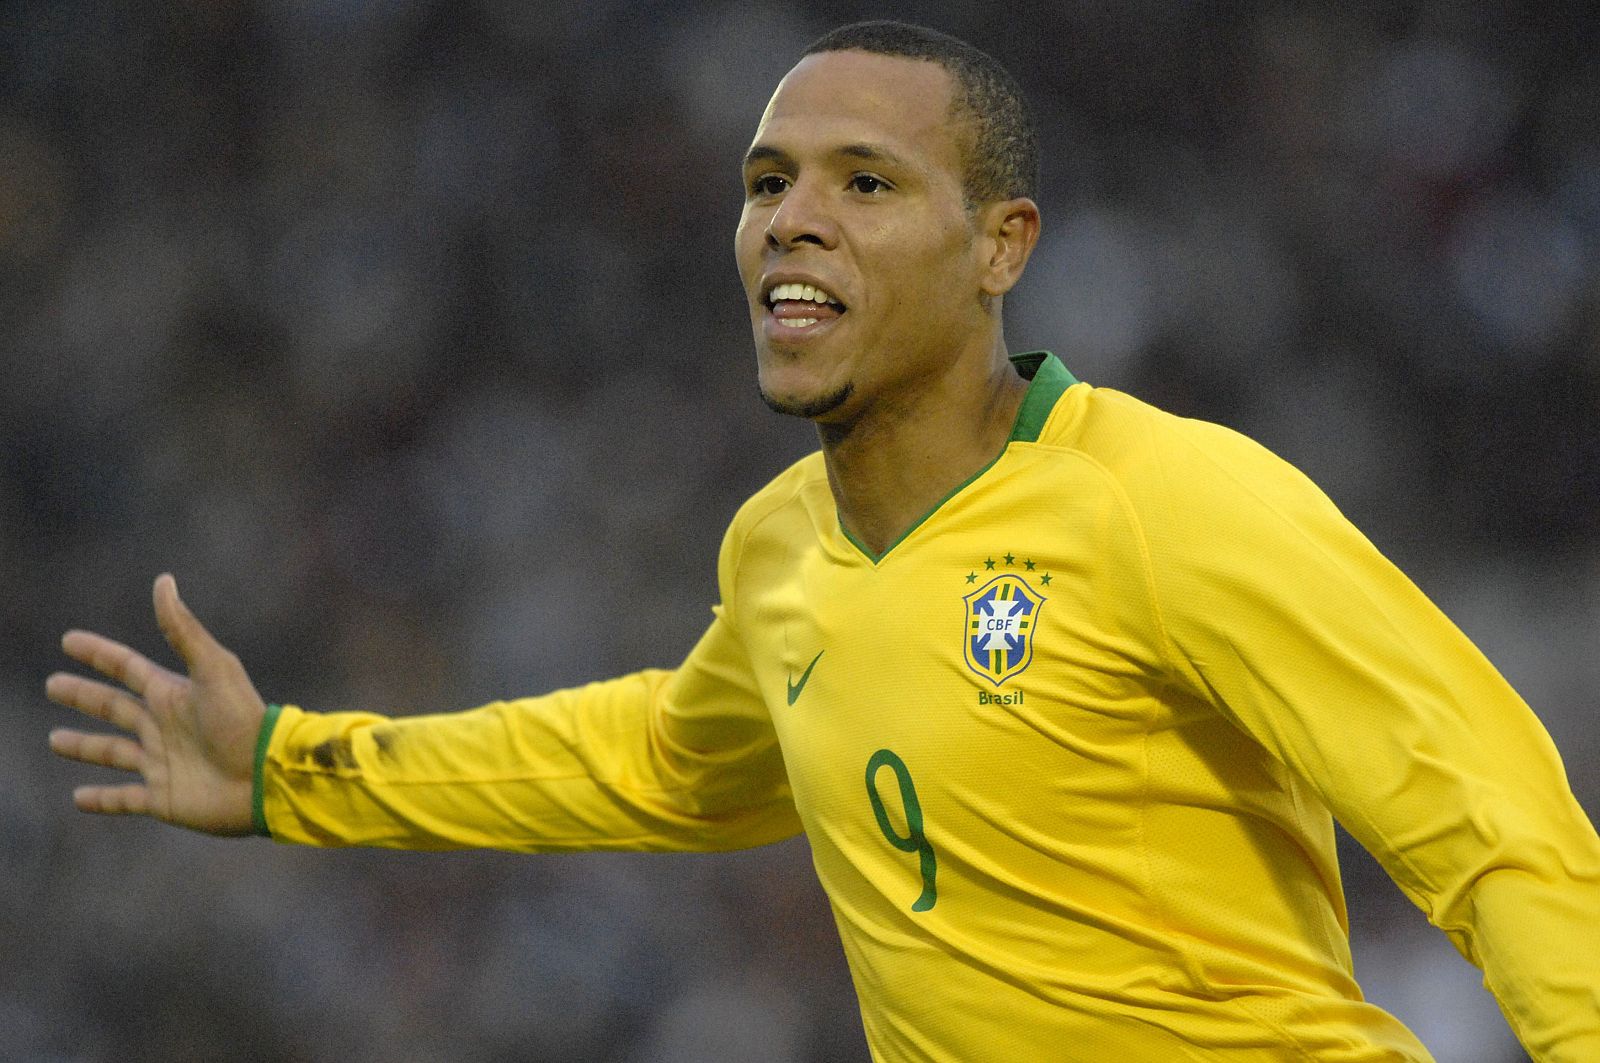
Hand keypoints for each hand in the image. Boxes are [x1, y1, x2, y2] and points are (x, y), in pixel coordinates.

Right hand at [46, 574, 266, 835]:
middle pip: (114, 708)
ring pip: (112, 752)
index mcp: (173, 694)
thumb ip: (183, 630)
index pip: (127, 668)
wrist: (266, 776)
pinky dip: (100, 800)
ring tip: (54, 739)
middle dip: (84, 696)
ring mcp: (162, 763)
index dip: (99, 653)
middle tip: (52, 685)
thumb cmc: (242, 720)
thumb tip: (163, 581)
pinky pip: (123, 799)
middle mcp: (164, 727)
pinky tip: (78, 799)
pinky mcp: (163, 798)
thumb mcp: (212, 668)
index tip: (68, 640)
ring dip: (84, 746)